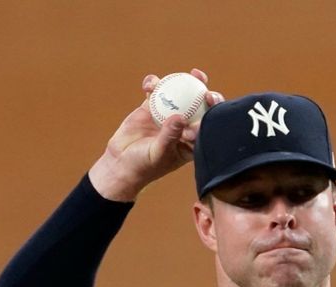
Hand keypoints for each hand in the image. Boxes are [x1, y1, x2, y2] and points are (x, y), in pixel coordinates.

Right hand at [88, 69, 223, 201]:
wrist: (120, 162)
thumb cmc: (143, 165)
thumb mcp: (158, 153)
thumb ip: (169, 136)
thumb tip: (180, 117)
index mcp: (192, 141)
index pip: (208, 124)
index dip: (215, 111)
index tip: (210, 101)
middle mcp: (183, 126)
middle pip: (199, 106)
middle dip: (206, 93)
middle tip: (203, 84)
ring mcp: (167, 115)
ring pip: (179, 94)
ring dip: (185, 81)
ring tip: (190, 73)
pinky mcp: (151, 107)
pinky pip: (155, 91)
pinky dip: (153, 84)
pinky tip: (150, 83)